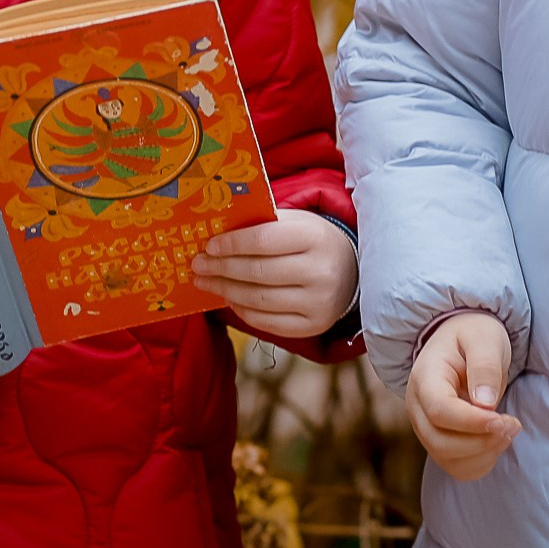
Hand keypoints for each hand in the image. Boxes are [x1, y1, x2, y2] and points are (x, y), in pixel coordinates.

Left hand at [189, 210, 357, 339]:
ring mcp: (319, 303)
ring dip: (226, 291)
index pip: (264, 241)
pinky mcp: (314, 326)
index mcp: (314, 238)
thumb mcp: (294, 222)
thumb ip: (261, 224)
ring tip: (206, 282)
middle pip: (258, 272)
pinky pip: (268, 322)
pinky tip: (230, 299)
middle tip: (198, 266)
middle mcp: (321, 272)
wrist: (350, 270)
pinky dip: (243, 311)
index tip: (209, 246)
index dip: (232, 245)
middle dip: (221, 269)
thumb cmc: (311, 240)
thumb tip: (215, 234)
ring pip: (260, 300)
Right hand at [407, 311, 519, 481]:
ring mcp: (425, 426)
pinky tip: (496, 440)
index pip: (439, 411)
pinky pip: (457, 467)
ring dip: (484, 453)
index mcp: (424, 377)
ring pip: (447, 459)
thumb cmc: (474, 336)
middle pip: (439, 441)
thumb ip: (484, 367)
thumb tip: (485, 404)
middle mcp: (417, 405)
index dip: (472, 422)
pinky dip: (481, 463)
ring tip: (508, 429)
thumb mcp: (484, 338)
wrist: (464, 341)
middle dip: (481, 441)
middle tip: (512, 424)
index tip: (504, 419)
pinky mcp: (439, 441)